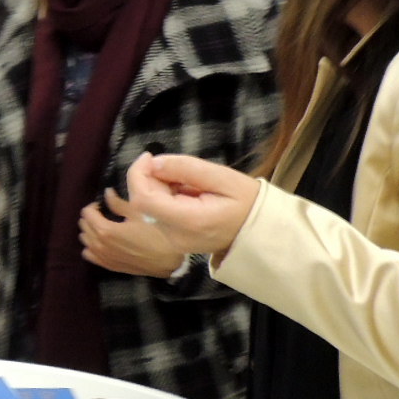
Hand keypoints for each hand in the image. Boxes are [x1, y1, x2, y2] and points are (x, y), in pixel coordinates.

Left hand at [79, 190, 184, 277]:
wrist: (167, 261)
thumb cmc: (155, 234)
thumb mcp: (139, 213)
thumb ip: (118, 203)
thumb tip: (107, 193)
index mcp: (104, 230)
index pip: (87, 213)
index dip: (95, 206)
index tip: (104, 205)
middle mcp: (99, 245)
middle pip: (84, 226)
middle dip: (91, 217)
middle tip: (104, 214)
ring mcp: (103, 258)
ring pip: (85, 241)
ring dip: (90, 231)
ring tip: (104, 227)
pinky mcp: (109, 266)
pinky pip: (89, 255)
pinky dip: (91, 247)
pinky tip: (103, 242)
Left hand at [125, 151, 261, 255]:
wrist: (260, 232)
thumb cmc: (247, 202)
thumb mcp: (222, 177)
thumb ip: (186, 168)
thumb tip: (154, 163)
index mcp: (188, 221)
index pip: (143, 199)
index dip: (138, 175)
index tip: (149, 156)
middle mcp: (176, 237)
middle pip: (143, 203)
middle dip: (150, 179)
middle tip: (175, 168)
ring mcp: (174, 243)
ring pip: (148, 209)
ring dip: (158, 189)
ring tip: (187, 182)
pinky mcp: (175, 242)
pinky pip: (158, 216)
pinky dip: (164, 199)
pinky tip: (185, 193)